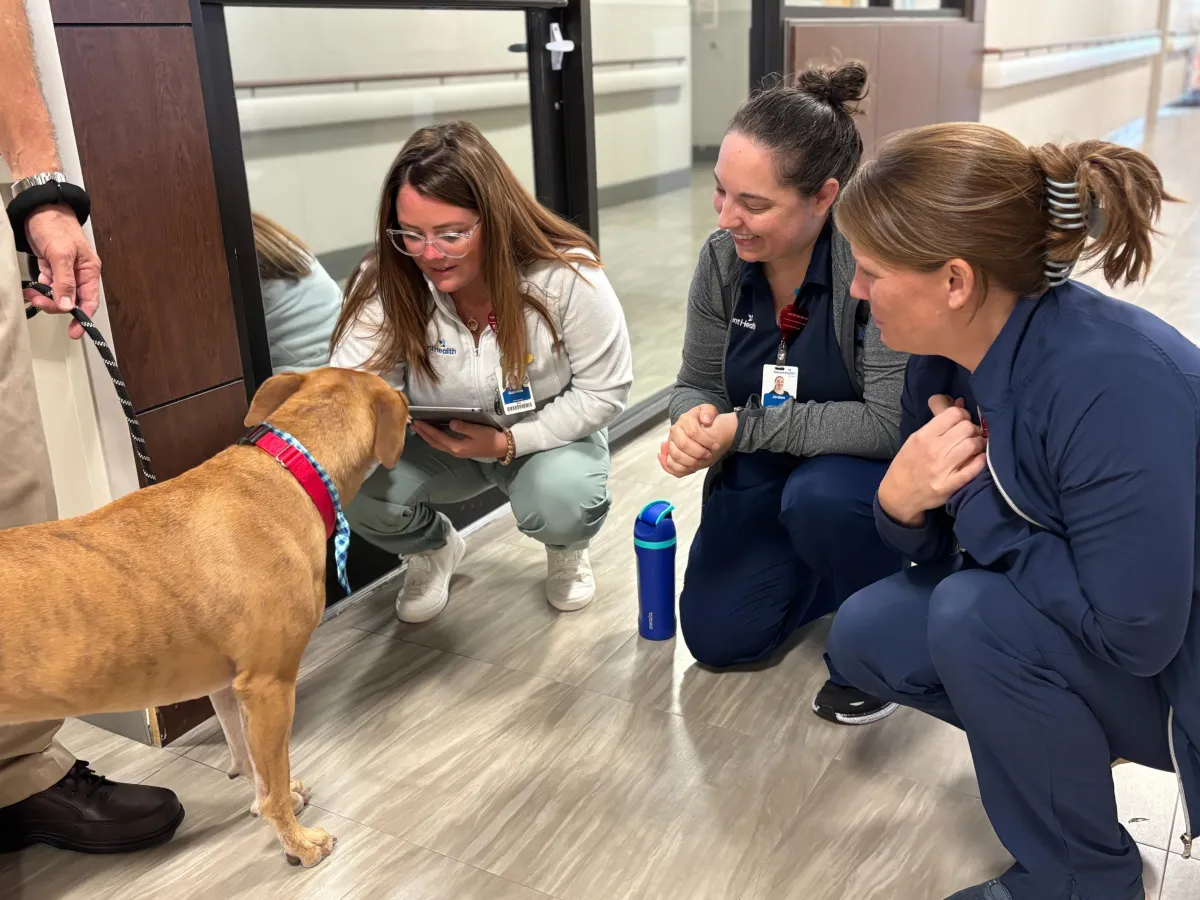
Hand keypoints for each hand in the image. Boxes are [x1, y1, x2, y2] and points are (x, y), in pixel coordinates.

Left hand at [22, 204, 101, 340]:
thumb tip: (69, 305)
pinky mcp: (52, 268)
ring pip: (58, 295)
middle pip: (72, 300)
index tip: (74, 331)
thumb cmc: (55, 226)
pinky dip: (40, 290)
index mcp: (89, 270)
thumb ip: (65, 282)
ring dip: (45, 298)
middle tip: (40, 302)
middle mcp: (80, 274)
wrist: (39, 208)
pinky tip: (32, 289)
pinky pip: (48, 286)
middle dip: (56, 305)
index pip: (90, 300)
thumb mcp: (61, 255)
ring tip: (32, 294)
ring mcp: (65, 271)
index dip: (83, 317)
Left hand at [410, 419, 507, 458]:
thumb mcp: (477, 431)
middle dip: (422, 433)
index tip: (417, 421)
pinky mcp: (460, 450)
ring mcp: (456, 452)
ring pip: (437, 444)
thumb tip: (450, 423)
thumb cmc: (490, 438)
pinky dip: (434, 439)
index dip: (426, 429)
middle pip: (434, 442)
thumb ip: (463, 427)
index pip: (437, 436)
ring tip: (418, 429)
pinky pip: (442, 444)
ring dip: (427, 437)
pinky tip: (432, 434)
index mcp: (456, 446)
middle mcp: (454, 451)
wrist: (501, 448)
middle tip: (412, 424)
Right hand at [659, 406, 736, 477]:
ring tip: (702, 461)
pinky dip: (678, 468)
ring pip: (676, 455)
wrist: (702, 428)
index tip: (716, 446)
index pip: (693, 432)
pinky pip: (670, 464)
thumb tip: (706, 420)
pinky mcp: (670, 452)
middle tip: (709, 454)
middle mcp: (675, 430)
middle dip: (699, 452)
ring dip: (691, 461)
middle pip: (684, 445)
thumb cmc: (707, 421)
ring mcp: (671, 442)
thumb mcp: (710, 411)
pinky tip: (688, 468)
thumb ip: (709, 411)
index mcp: (685, 419)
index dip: (706, 441)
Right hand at [877, 395, 986, 525]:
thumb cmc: (907, 464)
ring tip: (975, 448)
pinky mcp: (950, 485)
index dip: (963, 416)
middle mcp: (933, 450)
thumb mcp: (915, 439)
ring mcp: (942, 468)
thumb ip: (937, 422)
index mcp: (923, 436)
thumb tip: (960, 402)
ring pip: (973, 445)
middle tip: (971, 436)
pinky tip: (978, 459)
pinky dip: (980, 461)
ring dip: (979, 444)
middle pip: (966, 428)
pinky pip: (974, 468)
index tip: (963, 422)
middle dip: (973, 430)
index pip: (954, 414)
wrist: (897, 495)